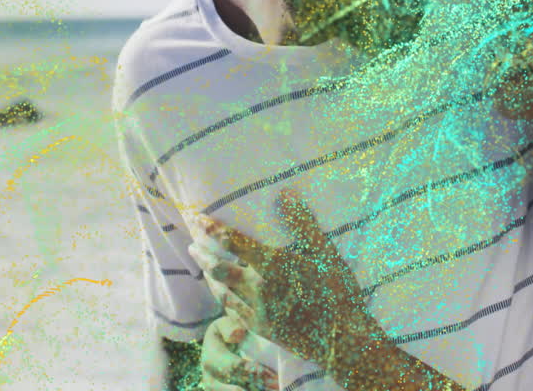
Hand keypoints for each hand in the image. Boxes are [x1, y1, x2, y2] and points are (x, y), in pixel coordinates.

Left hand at [189, 191, 388, 379]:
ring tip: (202, 269)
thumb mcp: (324, 252)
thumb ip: (303, 223)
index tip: (198, 220)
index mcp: (272, 265)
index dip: (214, 230)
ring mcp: (258, 311)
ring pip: (223, 292)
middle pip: (220, 269)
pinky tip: (223, 298)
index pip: (235, 243)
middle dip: (203, 256)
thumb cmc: (336, 291)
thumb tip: (285, 194)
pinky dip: (224, 301)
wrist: (341, 339)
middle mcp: (258, 287)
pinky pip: (234, 313)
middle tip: (191, 245)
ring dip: (210, 278)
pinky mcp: (262, 329)